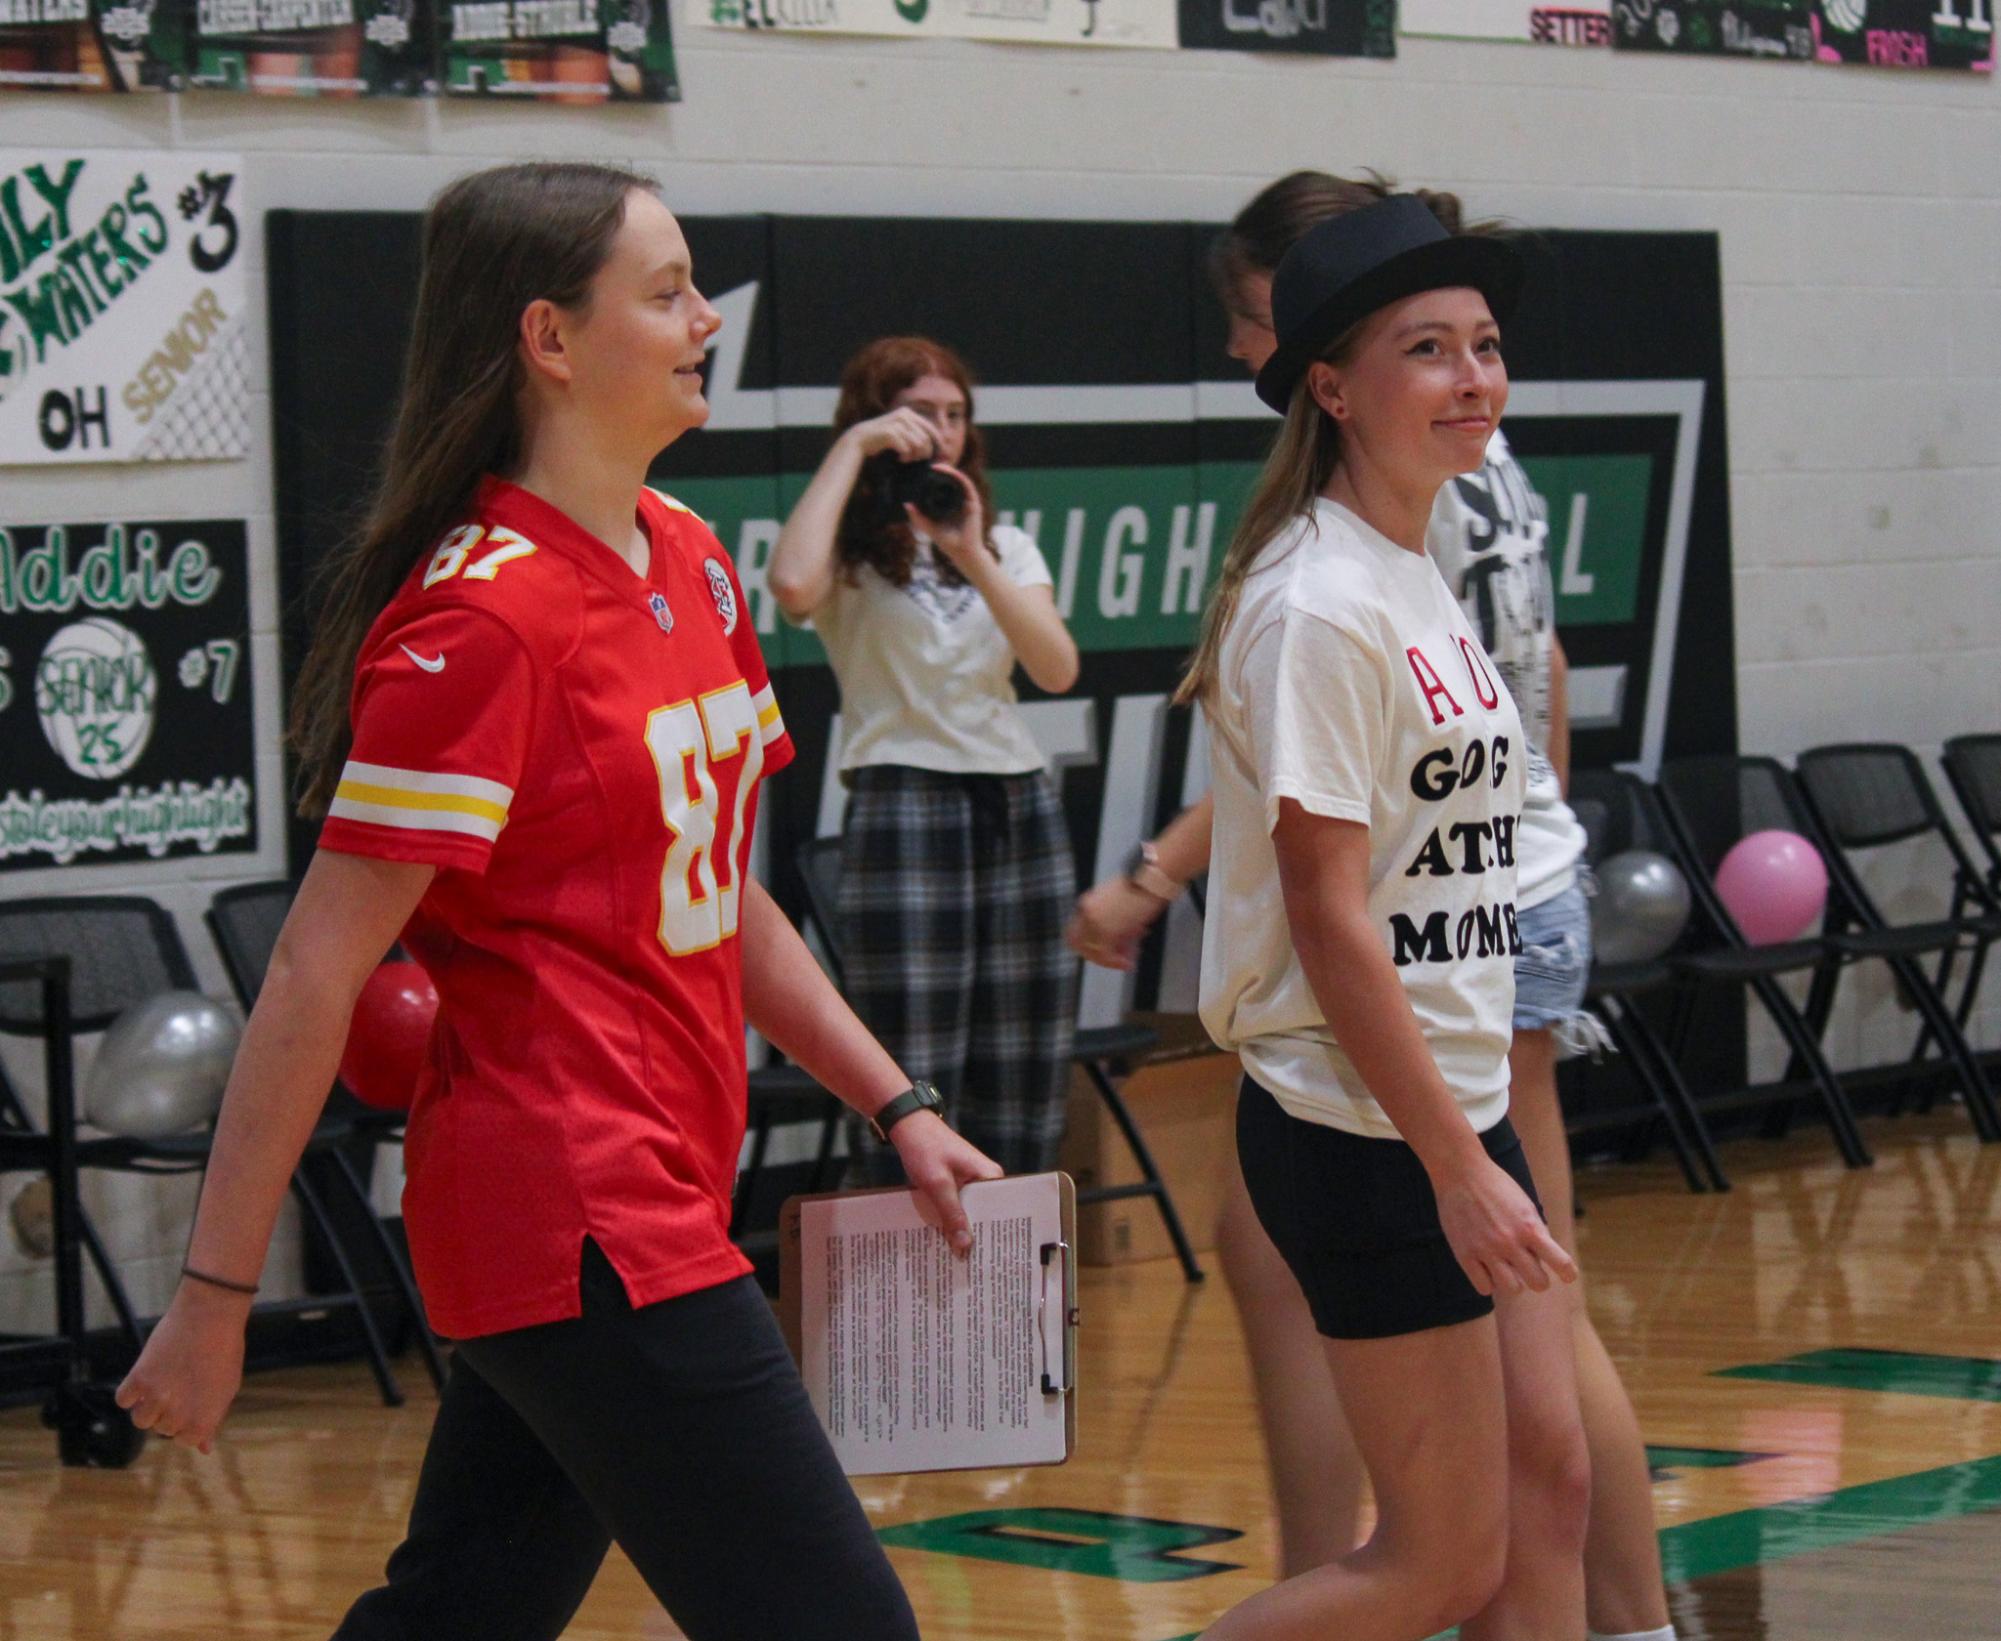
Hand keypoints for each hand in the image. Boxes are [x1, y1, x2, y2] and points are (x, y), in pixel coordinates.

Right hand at [114, 1279, 250, 1453]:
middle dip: (171, 1410)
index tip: (194, 1401)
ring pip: (141, 1419)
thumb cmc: (224, 1350)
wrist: (211, 1315)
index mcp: (204, 1420)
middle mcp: (179, 1414)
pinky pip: (123, 1399)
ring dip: (149, 1405)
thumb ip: (213, 1419)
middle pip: (162, 1428)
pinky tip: (146, 1376)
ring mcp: (157, 1397)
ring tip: (165, 1381)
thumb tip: (204, 1448)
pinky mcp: (139, 1379)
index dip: (188, 1422)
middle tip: (183, 1383)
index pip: (185, 1440)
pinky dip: (131, 1391)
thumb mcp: (227, 1388)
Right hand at [843, 407, 937, 463]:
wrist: (861, 439)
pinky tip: (899, 458)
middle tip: (916, 459)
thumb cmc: (882, 439)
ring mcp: (897, 423)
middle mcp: (904, 415)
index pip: (930, 428)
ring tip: (906, 458)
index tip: (943, 453)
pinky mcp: (890, 433)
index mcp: (908, 413)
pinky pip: (906, 449)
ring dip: (914, 456)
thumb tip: (933, 446)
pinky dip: (905, 456)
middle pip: (925, 438)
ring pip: (918, 444)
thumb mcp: (900, 432)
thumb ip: (914, 434)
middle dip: (924, 452)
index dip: (938, 441)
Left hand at [890, 1110, 1002, 1256]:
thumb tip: (965, 1246)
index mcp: (990, 1177)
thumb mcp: (937, 1184)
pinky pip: (958, 1207)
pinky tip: (942, 1239)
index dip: (994, 1236)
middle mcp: (986, 1180)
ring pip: (969, 1213)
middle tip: (969, 1268)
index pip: (1001, 1213)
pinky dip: (950, 1220)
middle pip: (985, 1216)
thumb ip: (951, 1214)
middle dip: (976, 1238)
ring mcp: (971, 1182)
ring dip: (960, 1230)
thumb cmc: (925, 1148)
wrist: (908, 1126)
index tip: (988, 1261)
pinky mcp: (957, 1184)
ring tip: (955, 1260)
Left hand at [909, 464, 986, 579]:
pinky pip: (967, 486)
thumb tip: (906, 504)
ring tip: (938, 467)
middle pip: (952, 481)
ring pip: (960, 480)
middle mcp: (960, 501)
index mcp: (950, 504)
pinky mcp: (974, 503)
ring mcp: (968, 501)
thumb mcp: (929, 527)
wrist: (963, 553)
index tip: (925, 472)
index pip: (944, 487)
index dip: (936, 477)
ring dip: (950, 471)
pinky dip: (959, 477)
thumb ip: (918, 517)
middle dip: (942, 471)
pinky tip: (950, 473)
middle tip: (930, 466)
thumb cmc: (948, 542)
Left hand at [1067, 876, 1168, 970]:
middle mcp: (1086, 912)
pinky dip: (1116, 962)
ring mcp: (1095, 922)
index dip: (1088, 945)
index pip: (1077, 932)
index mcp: (1087, 903)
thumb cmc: (1141, 887)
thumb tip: (1121, 938)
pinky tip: (1128, 963)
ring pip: (1093, 951)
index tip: (1103, 950)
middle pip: (1080, 944)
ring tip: (1127, 961)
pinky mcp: (1107, 930)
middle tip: (1113, 960)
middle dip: (1096, 956)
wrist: (1150, 879)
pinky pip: (1106, 954)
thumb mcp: (1120, 904)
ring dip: (1110, 959)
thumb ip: (1114, 921)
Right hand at [1430, 1155, 1577, 1298]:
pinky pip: (1484, 1287)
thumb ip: (1535, 1232)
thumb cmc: (1496, 1186)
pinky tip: (1486, 1268)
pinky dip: (1488, 1281)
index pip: (1560, 1262)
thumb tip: (1544, 1259)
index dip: (1567, 1273)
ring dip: (1513, 1282)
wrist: (1460, 1172)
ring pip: (1512, 1289)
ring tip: (1506, 1269)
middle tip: (1529, 1270)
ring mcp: (1487, 1250)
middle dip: (1537, 1278)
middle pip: (1538, 1283)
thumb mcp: (1525, 1205)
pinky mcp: (1465, 1254)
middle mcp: (1511, 1242)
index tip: (1567, 1276)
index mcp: (1530, 1227)